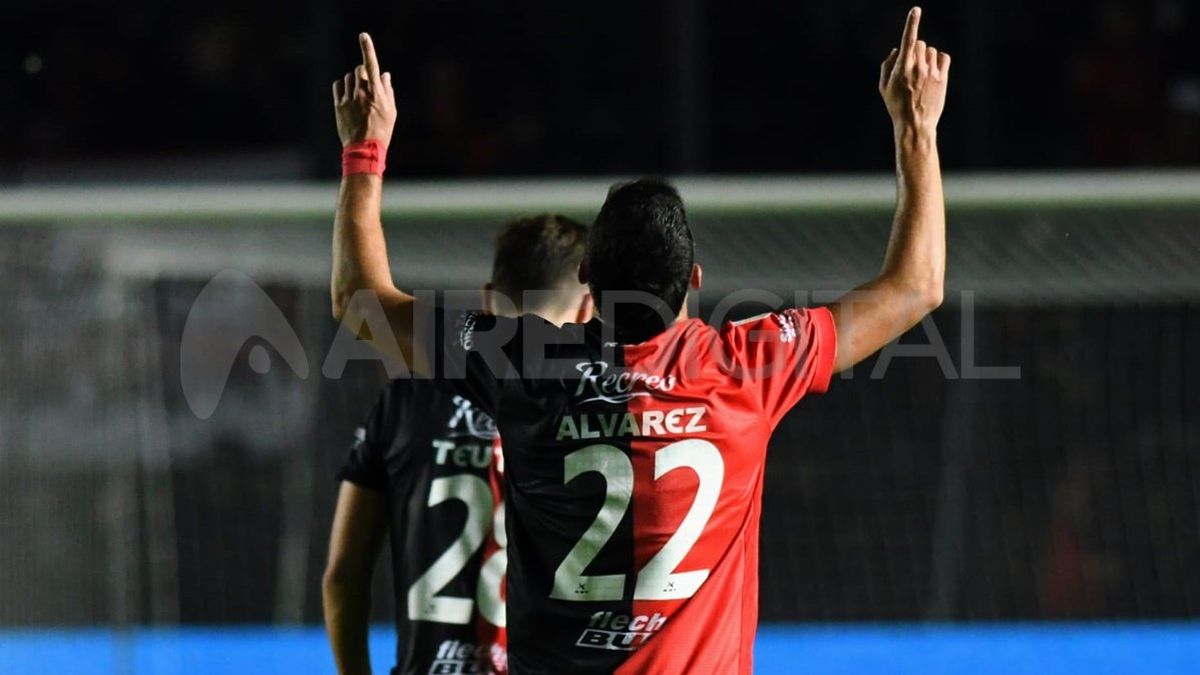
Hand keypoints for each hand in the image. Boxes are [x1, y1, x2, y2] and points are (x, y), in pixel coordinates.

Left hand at [333, 33, 396, 147]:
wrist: (365, 148)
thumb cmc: (382, 130)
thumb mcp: (391, 110)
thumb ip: (387, 90)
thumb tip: (384, 74)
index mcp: (377, 92)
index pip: (371, 65)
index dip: (367, 48)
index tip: (363, 35)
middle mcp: (362, 92)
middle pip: (359, 70)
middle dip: (363, 72)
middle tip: (367, 85)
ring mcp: (349, 98)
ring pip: (348, 78)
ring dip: (353, 81)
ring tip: (358, 95)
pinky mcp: (339, 105)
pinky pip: (338, 86)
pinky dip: (342, 86)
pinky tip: (348, 95)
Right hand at [879, 7, 948, 135]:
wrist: (915, 124)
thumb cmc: (896, 106)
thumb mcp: (883, 87)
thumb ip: (886, 65)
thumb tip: (896, 50)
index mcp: (902, 69)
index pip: (907, 40)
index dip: (912, 23)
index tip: (916, 10)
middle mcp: (918, 68)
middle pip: (920, 43)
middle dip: (916, 50)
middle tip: (912, 65)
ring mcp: (932, 72)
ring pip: (931, 51)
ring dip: (927, 57)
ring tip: (922, 73)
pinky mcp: (943, 78)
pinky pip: (943, 57)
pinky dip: (939, 60)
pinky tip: (933, 70)